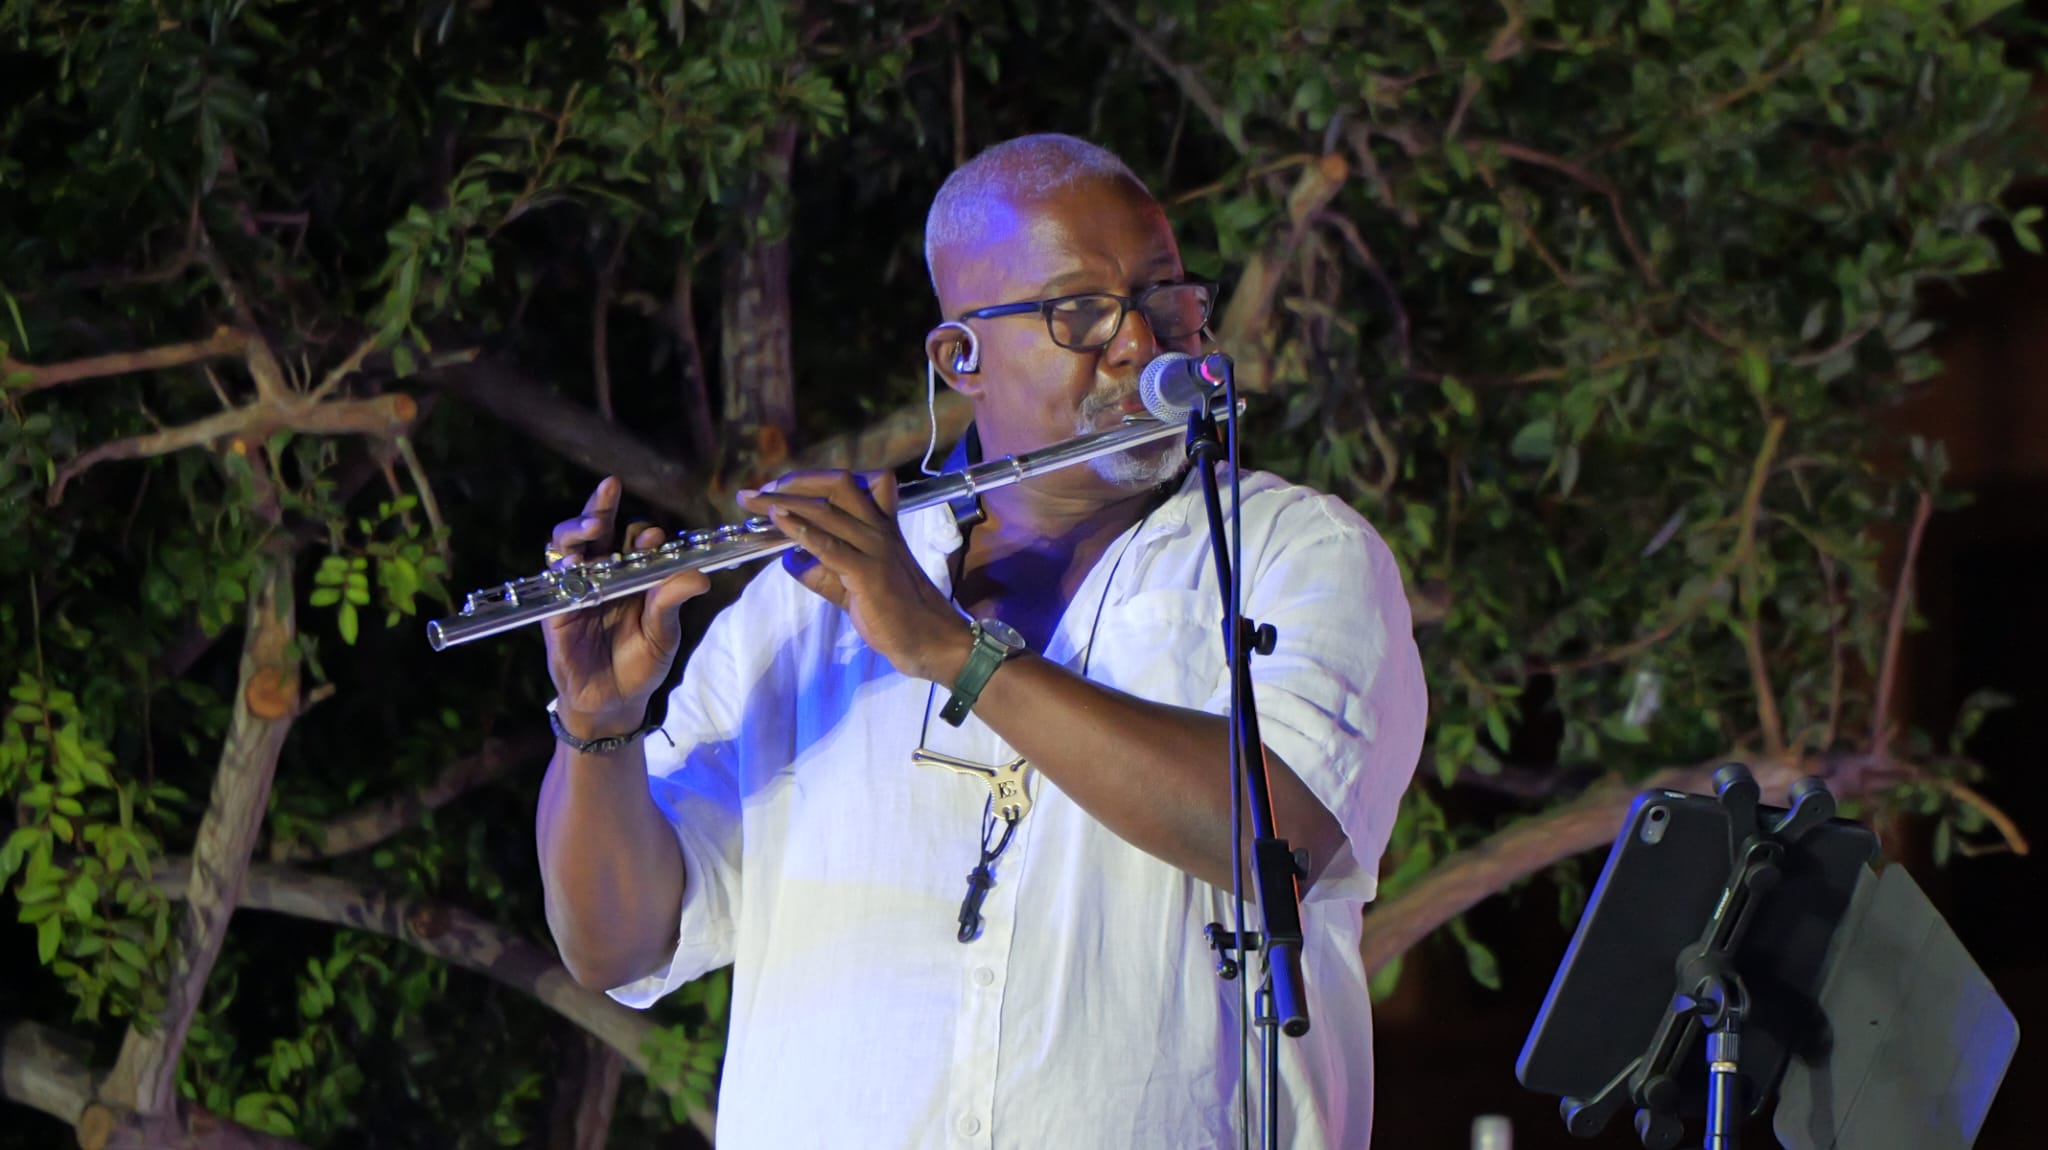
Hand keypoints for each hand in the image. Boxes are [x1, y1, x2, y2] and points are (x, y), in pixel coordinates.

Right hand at [541, 476, 710, 738]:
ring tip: (594, 523)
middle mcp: (603, 573)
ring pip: (569, 543)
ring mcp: (577, 587)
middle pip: (597, 528)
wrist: (613, 702)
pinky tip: (575, 561)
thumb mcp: (663, 633)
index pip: (635, 539)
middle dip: (601, 505)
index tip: (658, 539)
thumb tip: (701, 576)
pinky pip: (555, 580)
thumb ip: (672, 602)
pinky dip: (563, 566)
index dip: (645, 535)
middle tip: (611, 488)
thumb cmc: (642, 663)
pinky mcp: (556, 608)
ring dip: (578, 526)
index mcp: (633, 574)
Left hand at [737, 470, 970, 682]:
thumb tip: (790, 561)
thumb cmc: (895, 613)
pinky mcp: (868, 573)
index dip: (811, 480)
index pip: (850, 485)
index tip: (779, 488)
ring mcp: (875, 548)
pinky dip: (802, 531)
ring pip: (827, 511)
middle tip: (757, 492)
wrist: (929, 640)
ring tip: (753, 500)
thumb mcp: (854, 585)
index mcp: (881, 526)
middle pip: (837, 486)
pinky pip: (831, 546)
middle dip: (793, 483)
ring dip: (784, 503)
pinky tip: (779, 522)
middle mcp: (879, 529)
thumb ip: (824, 570)